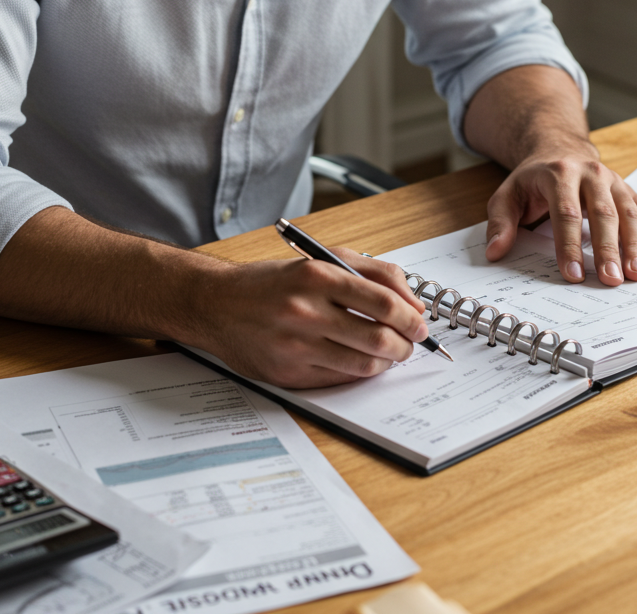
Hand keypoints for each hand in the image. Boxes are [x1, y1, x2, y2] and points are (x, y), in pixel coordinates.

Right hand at [188, 249, 427, 388]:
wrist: (216, 305)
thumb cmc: (271, 282)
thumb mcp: (319, 259)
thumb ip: (371, 272)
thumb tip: (412, 300)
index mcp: (316, 276)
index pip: (384, 302)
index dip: (412, 317)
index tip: (420, 322)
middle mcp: (305, 311)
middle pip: (379, 337)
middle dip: (406, 344)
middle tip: (412, 342)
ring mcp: (296, 346)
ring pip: (364, 364)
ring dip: (388, 361)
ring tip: (391, 353)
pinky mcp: (288, 373)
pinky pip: (340, 378)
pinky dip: (360, 372)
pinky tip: (363, 361)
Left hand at [484, 144, 636, 285]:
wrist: (557, 148)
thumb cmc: (532, 180)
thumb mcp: (507, 194)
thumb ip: (501, 222)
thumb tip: (495, 251)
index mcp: (559, 174)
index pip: (566, 213)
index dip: (569, 245)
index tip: (573, 274)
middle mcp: (591, 175)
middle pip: (602, 214)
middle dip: (608, 249)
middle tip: (612, 279)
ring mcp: (614, 182)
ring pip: (630, 214)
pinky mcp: (630, 191)